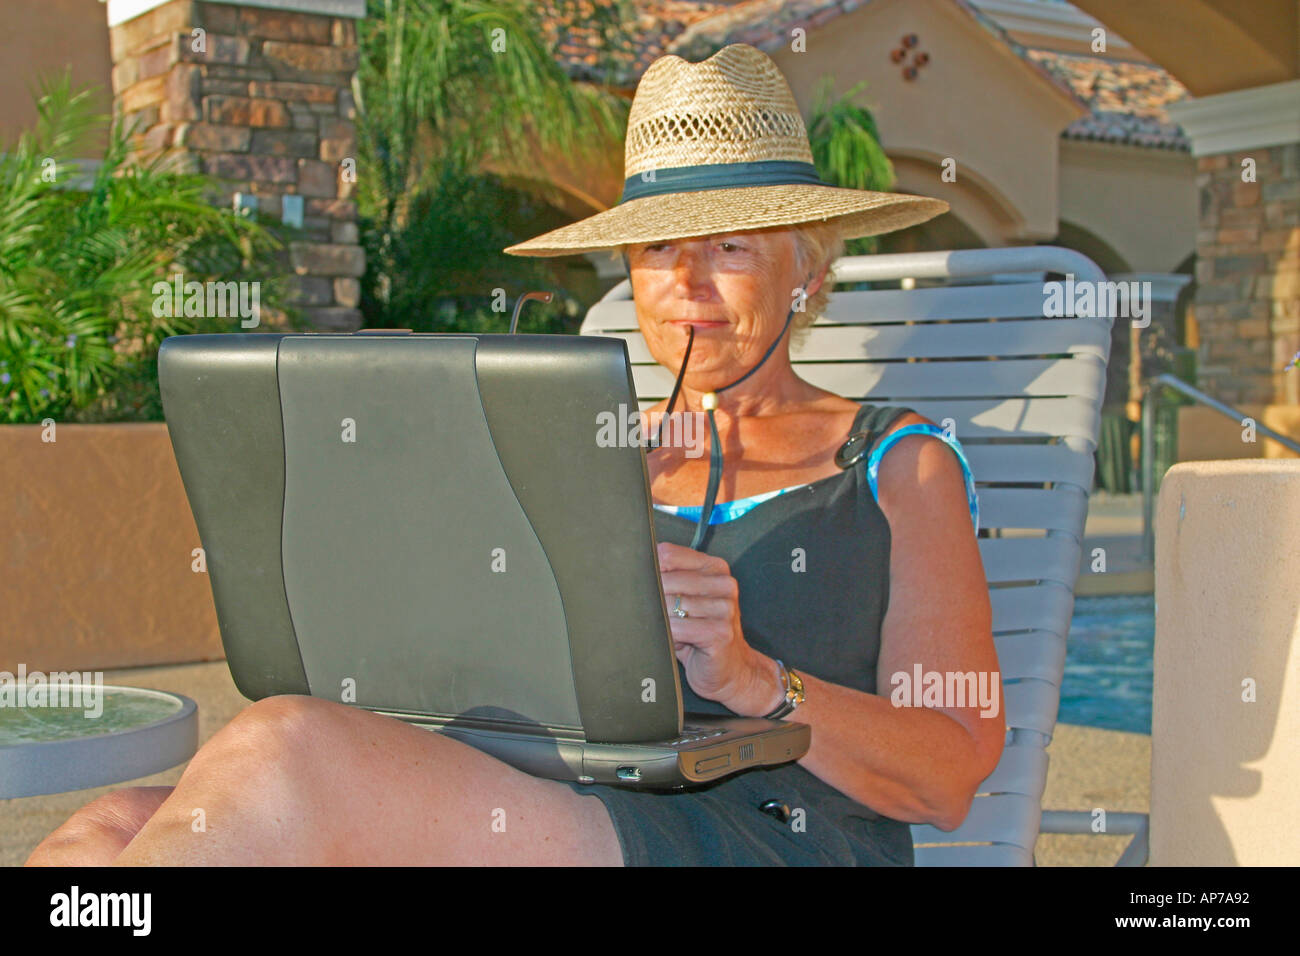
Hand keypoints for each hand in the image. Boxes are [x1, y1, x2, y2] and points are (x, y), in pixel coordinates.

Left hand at [656, 541, 781, 715]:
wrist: (731, 670)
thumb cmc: (700, 633)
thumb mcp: (685, 600)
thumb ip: (667, 580)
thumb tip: (629, 570)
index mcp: (714, 567)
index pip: (668, 554)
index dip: (648, 571)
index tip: (640, 586)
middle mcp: (724, 583)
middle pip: (666, 579)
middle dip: (650, 599)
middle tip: (649, 614)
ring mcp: (725, 607)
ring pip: (669, 604)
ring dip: (659, 621)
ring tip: (666, 630)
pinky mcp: (720, 632)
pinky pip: (677, 628)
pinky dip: (668, 636)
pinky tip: (674, 642)